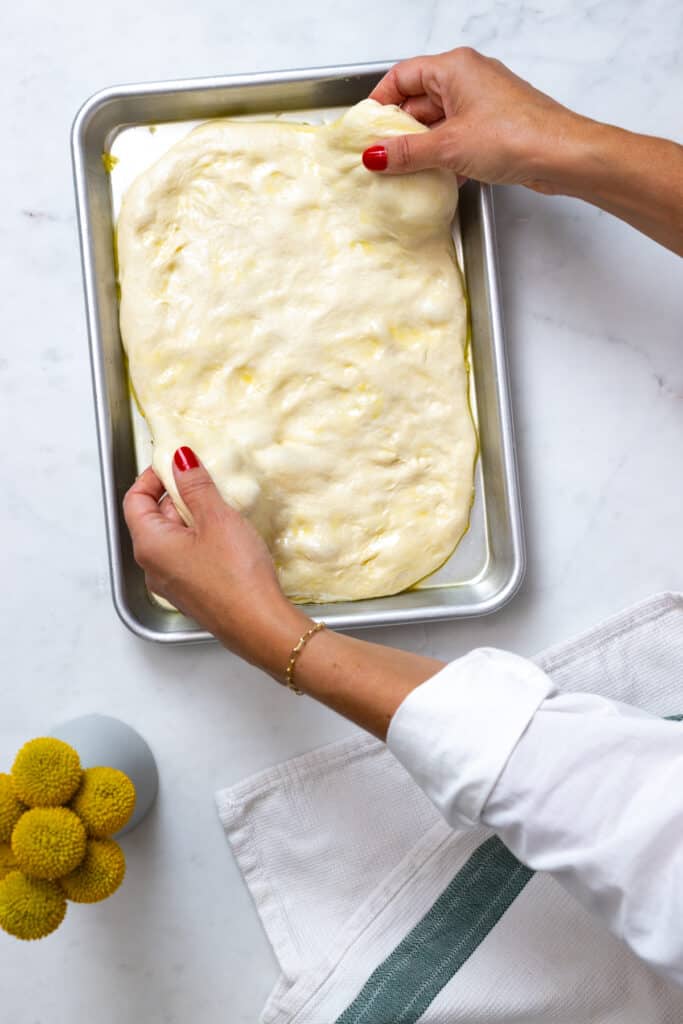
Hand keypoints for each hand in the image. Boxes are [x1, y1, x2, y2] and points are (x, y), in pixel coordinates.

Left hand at [123, 447, 309, 675]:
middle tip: (204, 480)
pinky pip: (187, 557)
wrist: (260, 626)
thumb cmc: (236, 574)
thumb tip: (180, 458)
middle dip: (175, 495)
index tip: (175, 463)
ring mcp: (172, 584)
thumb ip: (195, 485)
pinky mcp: (193, 595)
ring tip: (219, 505)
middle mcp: (153, 567)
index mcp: (149, 545)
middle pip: (153, 519)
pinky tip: (227, 536)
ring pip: (173, 539)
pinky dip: (200, 539)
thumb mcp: (217, 519)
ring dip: (191, 517)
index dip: (151, 477)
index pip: (134, 500)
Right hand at [366, 47, 581, 192]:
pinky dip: (445, 155)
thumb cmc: (516, 135)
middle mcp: (469, 78)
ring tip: (407, 172)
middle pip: (419, 100)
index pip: (402, 76)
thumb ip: (406, 153)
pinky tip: (440, 178)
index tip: (366, 129)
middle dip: (400, 130)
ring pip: (439, 122)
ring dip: (423, 147)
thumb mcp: (448, 146)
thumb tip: (375, 156)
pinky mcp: (495, 127)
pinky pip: (457, 137)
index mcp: (454, 67)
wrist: (563, 155)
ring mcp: (483, 103)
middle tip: (383, 157)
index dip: (380, 102)